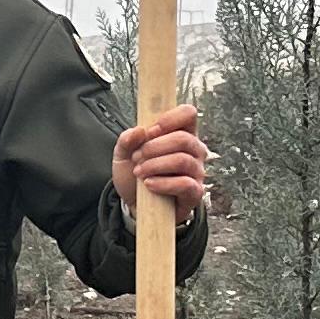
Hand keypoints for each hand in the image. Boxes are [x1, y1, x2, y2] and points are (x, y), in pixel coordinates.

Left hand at [113, 103, 207, 222]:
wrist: (133, 204)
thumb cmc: (135, 174)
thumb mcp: (123, 155)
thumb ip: (126, 140)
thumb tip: (139, 131)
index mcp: (181, 133)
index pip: (188, 114)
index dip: (170, 119)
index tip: (150, 131)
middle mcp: (194, 150)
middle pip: (183, 138)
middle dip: (154, 147)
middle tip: (136, 157)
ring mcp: (196, 171)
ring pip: (182, 160)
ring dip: (155, 165)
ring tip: (139, 172)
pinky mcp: (195, 192)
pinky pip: (185, 184)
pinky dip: (163, 183)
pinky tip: (149, 185)